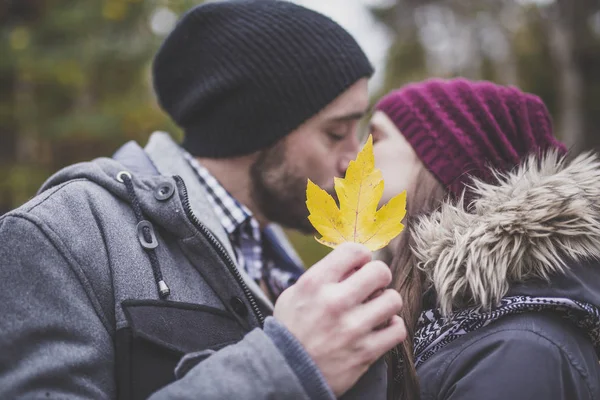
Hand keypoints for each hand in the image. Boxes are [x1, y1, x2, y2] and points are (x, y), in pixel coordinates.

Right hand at [273, 243, 406, 395]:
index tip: (360, 265)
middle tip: (372, 286)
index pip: (353, 250)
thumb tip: (354, 266)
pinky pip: (398, 330)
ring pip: (393, 300)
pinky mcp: (366, 352)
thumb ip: (323, 277)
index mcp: (315, 283)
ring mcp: (352, 328)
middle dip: (379, 276)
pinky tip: (380, 328)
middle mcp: (335, 302)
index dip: (361, 256)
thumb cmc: (290, 329)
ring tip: (375, 309)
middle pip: (380, 271)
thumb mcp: (295, 294)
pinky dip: (392, 328)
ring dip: (386, 303)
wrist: (285, 372)